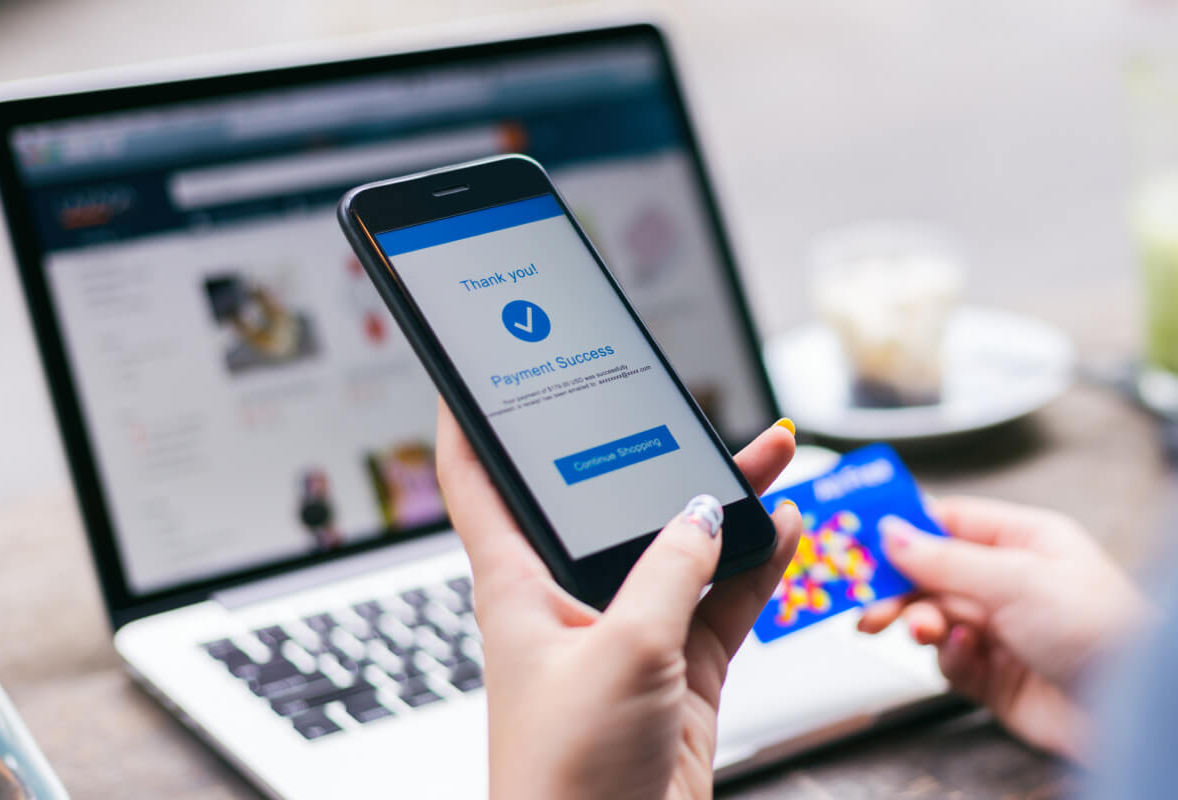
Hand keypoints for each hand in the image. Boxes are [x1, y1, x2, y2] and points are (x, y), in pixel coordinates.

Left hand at [435, 399, 801, 799]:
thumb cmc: (566, 776)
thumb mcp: (623, 652)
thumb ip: (671, 571)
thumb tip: (705, 513)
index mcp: (517, 585)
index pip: (479, 479)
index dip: (471, 419)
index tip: (478, 370)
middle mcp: (568, 599)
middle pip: (606, 504)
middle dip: (648, 454)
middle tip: (690, 409)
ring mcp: (625, 632)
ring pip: (675, 547)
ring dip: (719, 505)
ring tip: (765, 456)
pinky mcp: (674, 668)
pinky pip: (717, 599)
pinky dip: (750, 566)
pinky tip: (779, 529)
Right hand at [857, 497, 1152, 761]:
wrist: (1128, 711)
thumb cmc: (1100, 629)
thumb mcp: (1014, 578)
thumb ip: (943, 557)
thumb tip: (891, 532)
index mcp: (1023, 542)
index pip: (948, 522)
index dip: (903, 529)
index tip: (862, 538)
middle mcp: (1010, 582)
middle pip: (930, 574)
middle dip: (898, 588)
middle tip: (869, 602)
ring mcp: (1001, 629)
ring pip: (933, 617)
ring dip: (920, 622)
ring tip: (920, 631)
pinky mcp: (994, 674)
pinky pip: (949, 660)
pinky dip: (952, 659)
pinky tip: (972, 656)